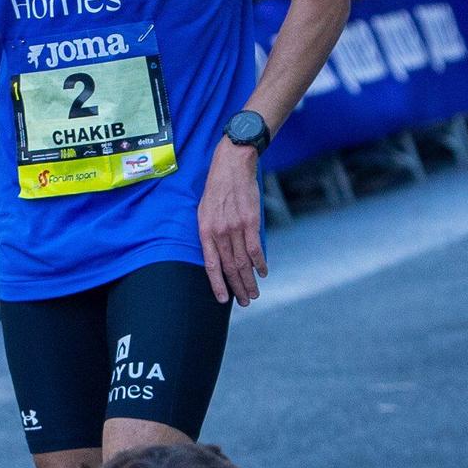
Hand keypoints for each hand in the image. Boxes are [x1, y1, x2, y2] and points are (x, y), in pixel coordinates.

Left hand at [199, 138, 266, 304]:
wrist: (232, 165)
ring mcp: (236, 227)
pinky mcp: (251, 221)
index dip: (217, 284)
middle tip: (244, 302)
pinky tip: (263, 273)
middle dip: (237, 288)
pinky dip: (261, 263)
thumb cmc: (217, 187)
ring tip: (254, 293)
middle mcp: (219, 232)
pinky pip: (256, 249)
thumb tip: (218, 254)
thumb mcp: (204, 210)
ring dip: (249, 280)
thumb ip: (210, 233)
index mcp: (205, 230)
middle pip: (229, 267)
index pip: (211, 265)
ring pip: (243, 262)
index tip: (223, 299)